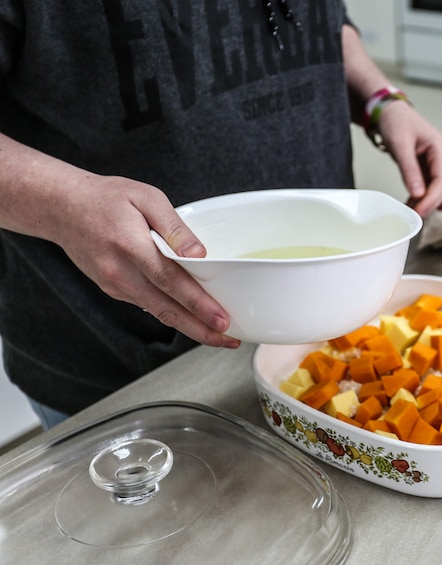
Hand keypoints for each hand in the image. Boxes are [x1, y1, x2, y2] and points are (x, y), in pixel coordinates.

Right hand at [49, 174, 240, 347]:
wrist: (62, 207)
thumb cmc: (106, 198)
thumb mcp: (146, 197)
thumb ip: (175, 227)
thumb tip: (199, 254)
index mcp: (131, 246)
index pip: (171, 282)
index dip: (198, 305)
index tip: (222, 320)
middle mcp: (120, 272)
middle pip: (166, 309)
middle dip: (201, 330)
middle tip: (230, 340)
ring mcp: (114, 285)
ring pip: (158, 312)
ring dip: (189, 327)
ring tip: (219, 335)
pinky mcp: (113, 290)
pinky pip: (147, 305)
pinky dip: (171, 314)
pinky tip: (193, 318)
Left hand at [377, 101, 441, 216]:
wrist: (388, 111)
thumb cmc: (396, 120)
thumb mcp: (400, 144)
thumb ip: (409, 169)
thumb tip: (418, 193)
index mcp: (441, 149)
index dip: (431, 199)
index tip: (419, 212)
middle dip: (429, 204)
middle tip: (413, 217)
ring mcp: (435, 163)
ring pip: (435, 190)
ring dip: (424, 202)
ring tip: (409, 214)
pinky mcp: (426, 167)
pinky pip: (426, 186)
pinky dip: (419, 197)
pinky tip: (409, 205)